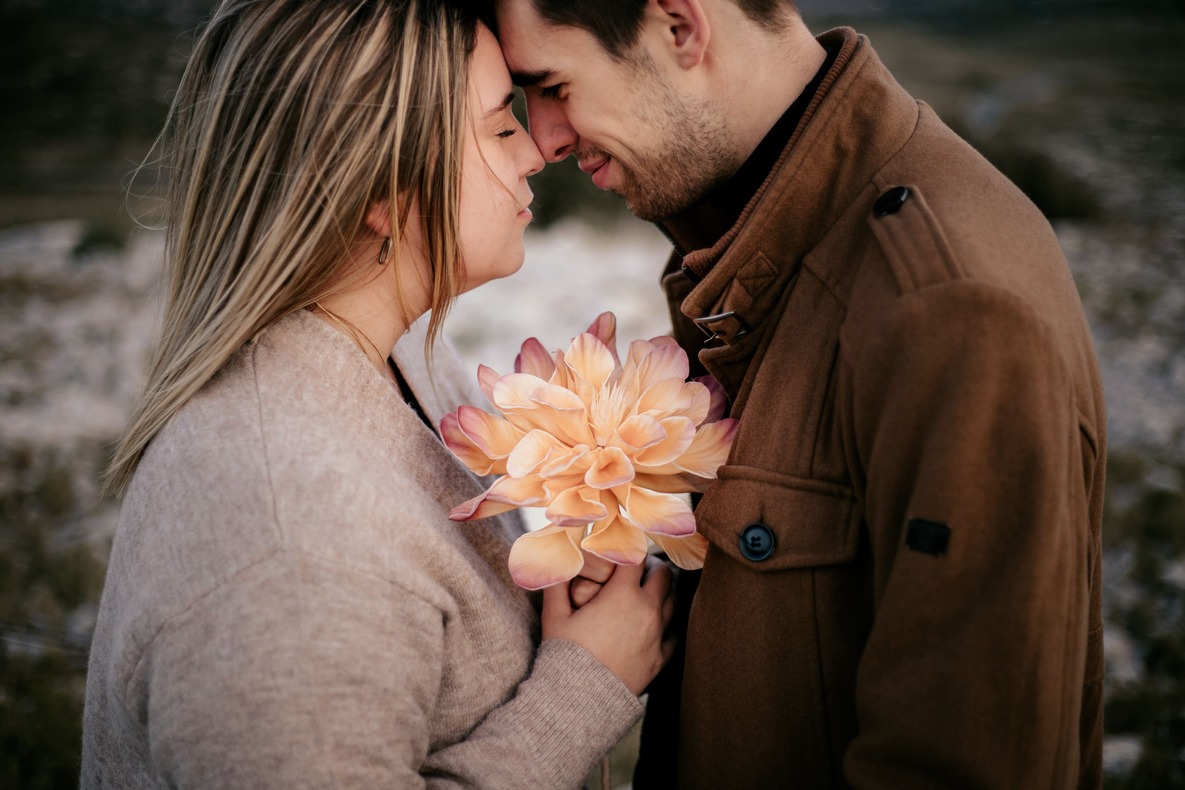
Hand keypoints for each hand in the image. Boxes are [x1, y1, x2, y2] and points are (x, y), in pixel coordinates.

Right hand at [542, 556, 675, 694]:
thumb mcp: (554, 615)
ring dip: (664, 592)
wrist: (580, 700)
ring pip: (673, 602)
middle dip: (653, 567)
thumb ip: (557, 584)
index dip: (632, 548)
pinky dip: (669, 626)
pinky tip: (658, 626)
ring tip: (650, 592)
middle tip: (641, 568)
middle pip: (664, 576)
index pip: (638, 557)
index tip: (626, 547)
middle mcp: (647, 610)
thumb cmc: (565, 654)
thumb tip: (556, 561)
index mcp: (622, 595)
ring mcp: (658, 635)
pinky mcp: (661, 659)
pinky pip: (675, 634)